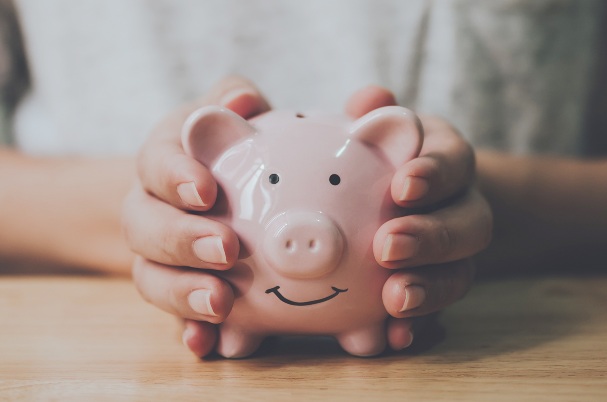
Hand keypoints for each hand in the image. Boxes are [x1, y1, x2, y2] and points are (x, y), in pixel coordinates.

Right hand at [122, 76, 270, 356]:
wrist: (200, 192)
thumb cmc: (222, 147)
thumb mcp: (226, 114)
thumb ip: (233, 98)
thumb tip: (241, 102)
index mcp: (163, 162)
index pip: (156, 163)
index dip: (175, 177)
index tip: (207, 190)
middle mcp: (149, 210)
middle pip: (145, 227)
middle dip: (182, 240)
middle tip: (227, 249)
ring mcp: (157, 256)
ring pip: (151, 278)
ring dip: (182, 293)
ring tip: (222, 303)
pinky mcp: (175, 289)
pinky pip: (172, 316)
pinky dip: (187, 330)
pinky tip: (207, 345)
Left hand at [346, 86, 491, 349]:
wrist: (400, 199)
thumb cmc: (378, 156)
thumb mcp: (376, 129)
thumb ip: (372, 114)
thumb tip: (370, 100)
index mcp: (444, 161)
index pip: (454, 161)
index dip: (435, 173)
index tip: (403, 184)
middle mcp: (460, 206)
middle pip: (469, 223)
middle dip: (432, 236)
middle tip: (388, 245)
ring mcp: (454, 253)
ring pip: (461, 273)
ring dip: (430, 288)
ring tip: (394, 299)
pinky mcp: (438, 287)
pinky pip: (439, 312)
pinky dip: (420, 325)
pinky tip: (394, 337)